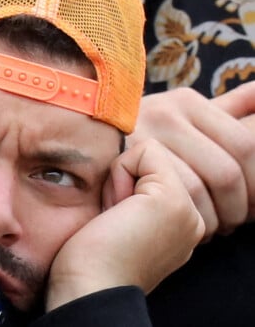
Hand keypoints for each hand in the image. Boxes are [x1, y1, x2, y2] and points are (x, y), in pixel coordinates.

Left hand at [45, 139, 203, 310]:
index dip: (121, 182)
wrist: (87, 287)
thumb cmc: (88, 255)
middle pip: (151, 158)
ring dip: (120, 178)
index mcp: (180, 223)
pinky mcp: (174, 200)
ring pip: (149, 153)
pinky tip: (115, 209)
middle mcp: (193, 217)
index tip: (112, 219)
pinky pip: (145, 150)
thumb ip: (131, 188)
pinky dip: (119, 173)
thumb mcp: (119, 213)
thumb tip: (120, 150)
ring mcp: (189, 210)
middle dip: (122, 178)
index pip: (150, 166)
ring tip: (115, 216)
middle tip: (113, 219)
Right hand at [128, 82, 254, 239]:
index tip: (250, 207)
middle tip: (228, 224)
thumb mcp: (186, 124)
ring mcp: (142, 133)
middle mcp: (164, 109)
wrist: (88, 160)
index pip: (245, 145)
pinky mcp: (124, 158)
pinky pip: (176, 196)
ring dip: (212, 219)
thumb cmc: (145, 148)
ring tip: (205, 226)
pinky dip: (184, 217)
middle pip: (228, 170)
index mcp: (186, 100)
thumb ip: (227, 109)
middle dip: (237, 208)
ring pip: (203, 188)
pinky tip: (180, 223)